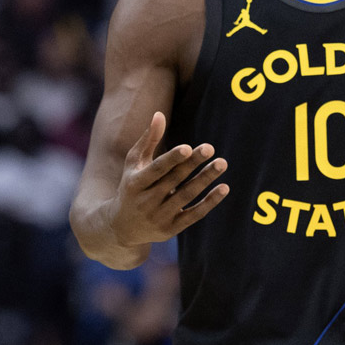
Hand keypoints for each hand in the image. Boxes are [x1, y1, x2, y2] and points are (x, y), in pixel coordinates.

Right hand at [111, 111, 228, 246]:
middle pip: (174, 180)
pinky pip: (194, 215)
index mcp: (135, 183)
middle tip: (210, 148)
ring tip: (222, 163)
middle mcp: (146, 202)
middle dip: (192, 164)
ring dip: (205, 180)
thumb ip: (148, 140)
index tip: (188, 147)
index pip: (156, 170)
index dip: (172, 159)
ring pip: (186, 196)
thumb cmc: (131, 187)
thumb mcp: (134, 164)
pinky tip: (223, 187)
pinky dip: (209, 202)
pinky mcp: (171, 230)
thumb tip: (160, 114)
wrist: (121, 228)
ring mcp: (159, 217)